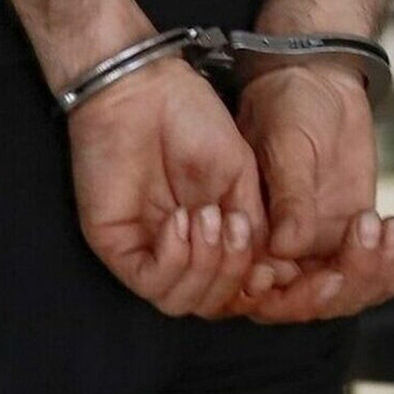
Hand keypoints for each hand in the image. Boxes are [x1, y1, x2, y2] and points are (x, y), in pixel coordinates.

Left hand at [68, 55, 268, 318]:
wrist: (147, 90)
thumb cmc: (192, 121)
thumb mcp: (243, 178)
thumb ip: (256, 227)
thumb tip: (272, 271)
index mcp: (211, 238)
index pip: (234, 289)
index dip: (257, 286)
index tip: (277, 265)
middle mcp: (179, 251)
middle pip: (210, 303)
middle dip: (234, 275)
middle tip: (239, 229)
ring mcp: (147, 250)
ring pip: (180, 301)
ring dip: (206, 267)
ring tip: (209, 217)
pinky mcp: (116, 244)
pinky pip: (148, 282)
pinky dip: (174, 260)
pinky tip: (181, 221)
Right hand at [233, 62, 393, 321]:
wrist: (320, 79)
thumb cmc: (287, 102)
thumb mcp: (287, 144)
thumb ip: (288, 194)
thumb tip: (284, 246)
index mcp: (246, 233)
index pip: (259, 292)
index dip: (290, 296)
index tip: (324, 275)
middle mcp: (277, 251)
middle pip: (307, 303)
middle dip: (341, 286)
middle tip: (362, 244)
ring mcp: (316, 247)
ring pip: (344, 294)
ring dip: (371, 274)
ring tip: (383, 227)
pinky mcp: (350, 238)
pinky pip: (374, 274)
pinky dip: (391, 266)